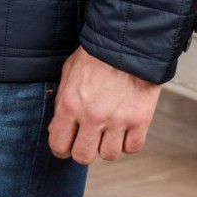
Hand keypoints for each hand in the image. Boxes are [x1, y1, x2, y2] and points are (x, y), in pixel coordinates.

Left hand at [48, 45, 161, 162]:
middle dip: (83, 149)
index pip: (59, 145)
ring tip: (109, 126)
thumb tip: (56, 130)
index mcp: (71, 104)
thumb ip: (61, 102)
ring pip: (108, 155)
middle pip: (83, 156)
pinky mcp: (140, 119)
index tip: (67, 144)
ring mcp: (118, 119)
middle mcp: (93, 116)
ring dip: (107, 144)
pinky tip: (125, 126)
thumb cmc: (96, 54)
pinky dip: (128, 141)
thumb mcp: (69, 72)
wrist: (128, 40)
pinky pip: (131, 148)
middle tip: (89, 137)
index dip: (61, 147)